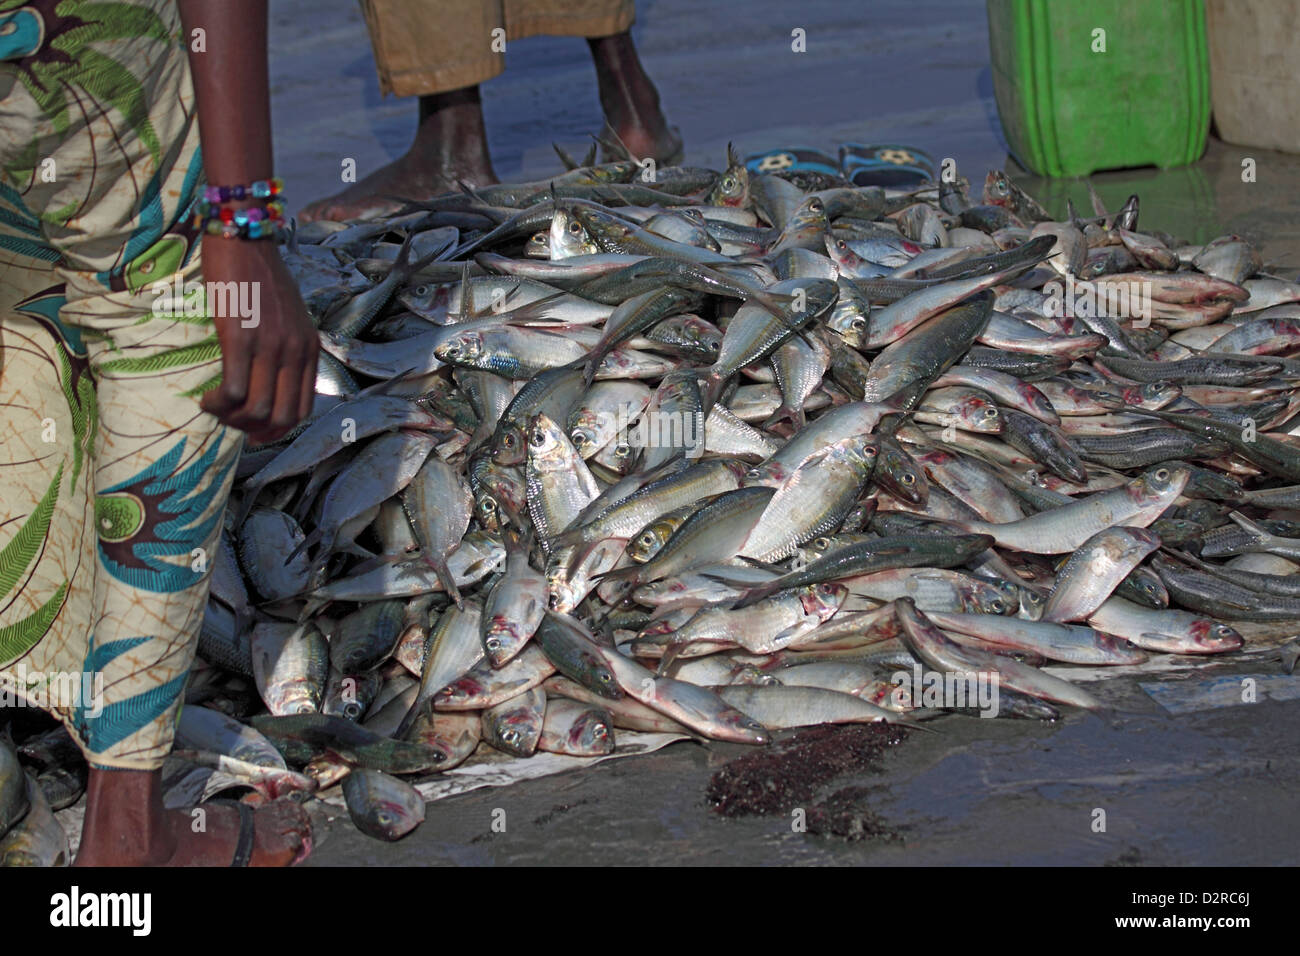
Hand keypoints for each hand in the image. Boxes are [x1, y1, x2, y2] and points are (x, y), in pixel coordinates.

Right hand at [199, 234, 317, 444]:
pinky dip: (217, 404)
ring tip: (213, 407)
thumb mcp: (290, 315)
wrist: (245, 237)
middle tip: (230, 421)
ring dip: (231, 419)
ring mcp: (270, 346)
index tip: (255, 430)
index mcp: (309, 349)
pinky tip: (204, 398)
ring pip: (256, 409)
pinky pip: (233, 391)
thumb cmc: (261, 275)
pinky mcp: (240, 338)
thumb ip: (288, 346)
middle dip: (253, 430)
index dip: (278, 429)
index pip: (303, 409)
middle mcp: (295, 351)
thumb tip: (272, 379)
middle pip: (281, 417)